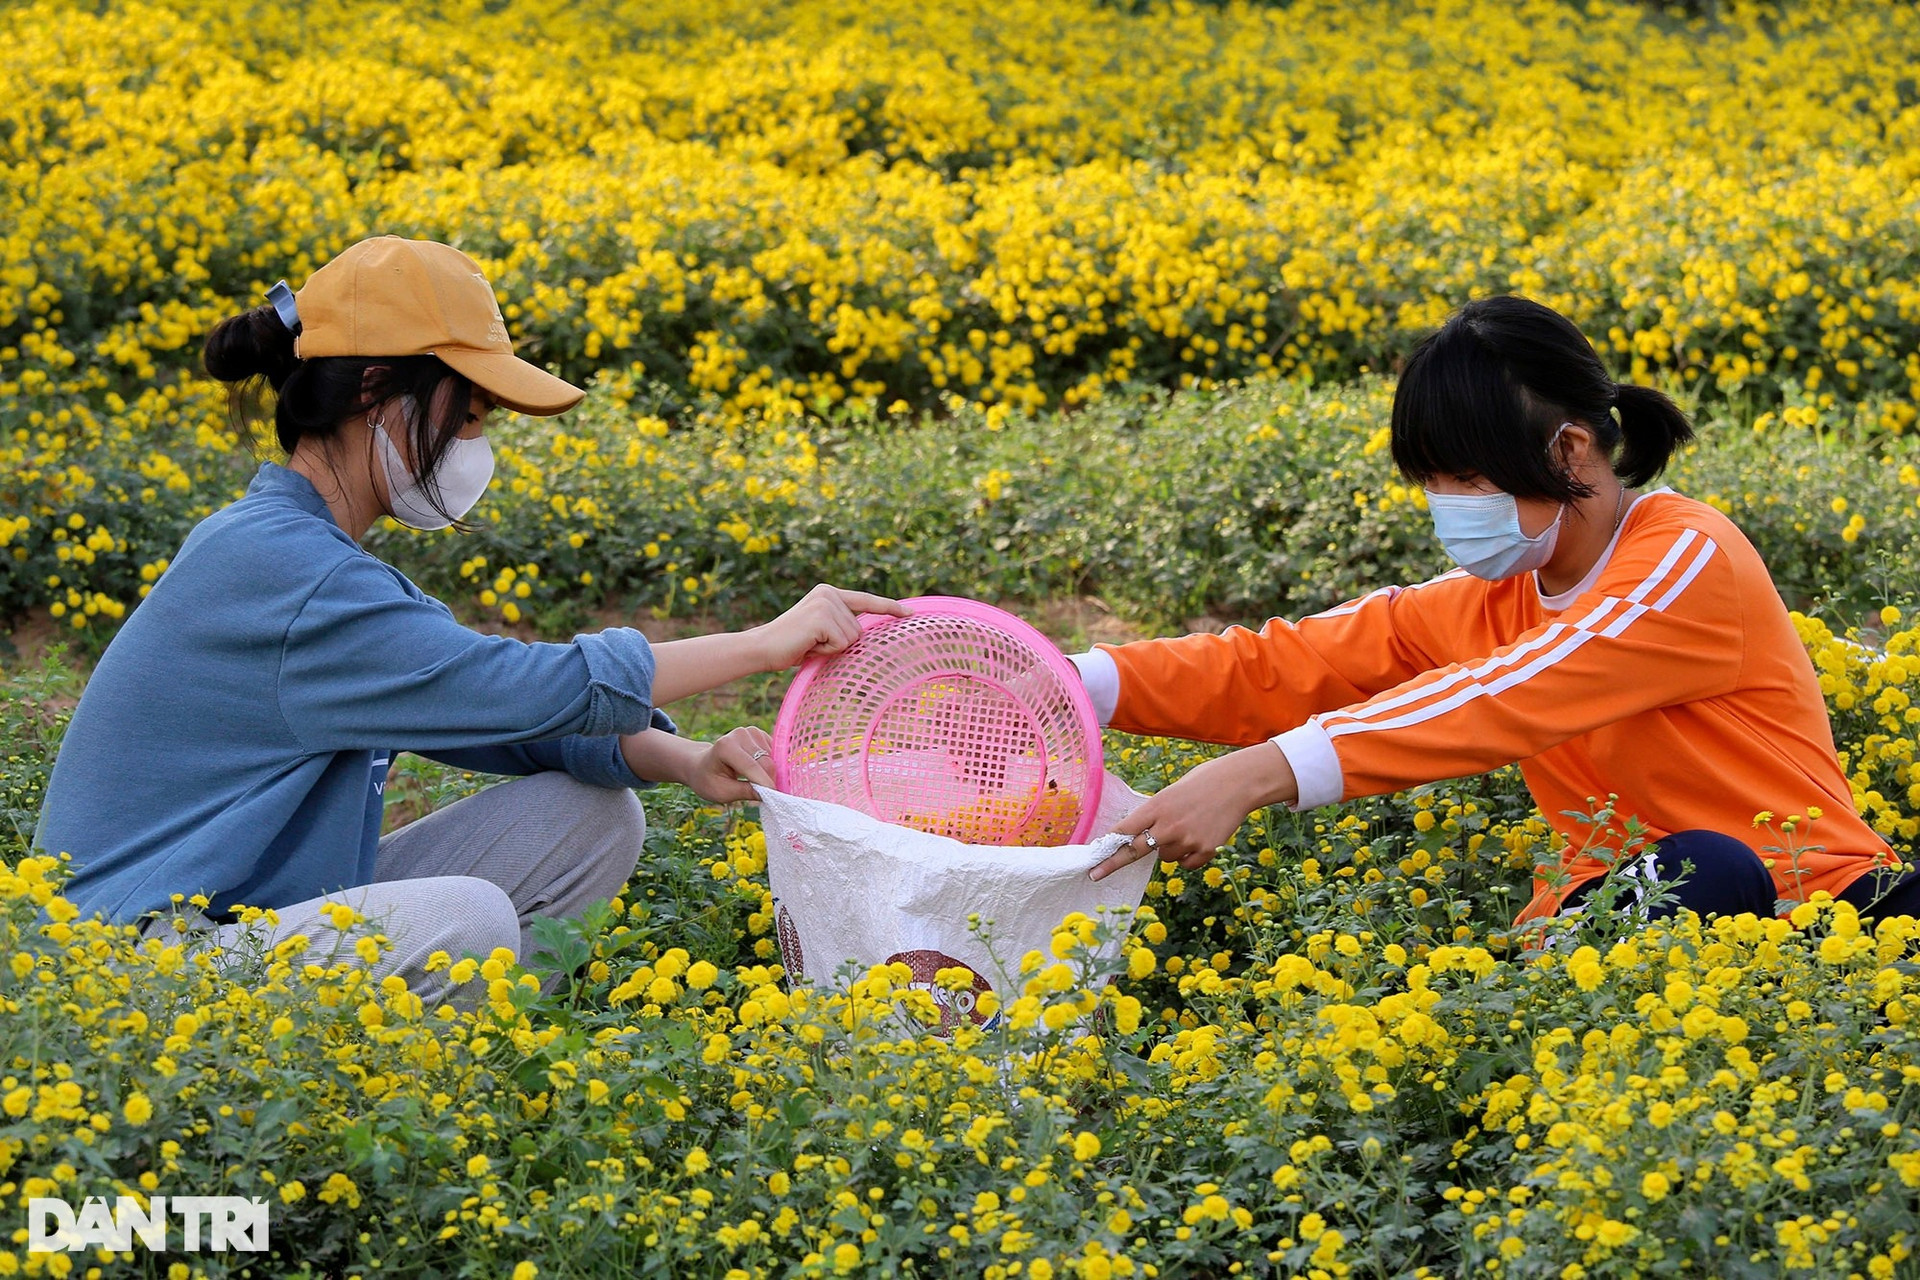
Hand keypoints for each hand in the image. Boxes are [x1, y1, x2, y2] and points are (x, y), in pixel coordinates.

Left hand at [681, 726, 775, 804]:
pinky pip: (774, 753)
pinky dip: (771, 766)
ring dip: (770, 774)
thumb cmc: (708, 780)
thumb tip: (769, 795)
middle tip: (768, 797)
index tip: (775, 798)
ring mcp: (750, 732)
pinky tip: (758, 772)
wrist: (700, 765)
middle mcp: (740, 734)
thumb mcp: (722, 792)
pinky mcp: (759, 734)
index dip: (765, 783)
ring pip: (772, 758)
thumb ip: (745, 792)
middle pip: (765, 761)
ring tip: (757, 784)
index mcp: (726, 747)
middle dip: (770, 780)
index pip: (751, 766)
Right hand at [754, 583, 909, 670]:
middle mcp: (829, 593)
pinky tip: (808, 646)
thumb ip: (841, 626)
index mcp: (829, 593)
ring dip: (832, 649)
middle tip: (814, 644)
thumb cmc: (792, 645)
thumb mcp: (821, 631)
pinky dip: (826, 651)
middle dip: (840, 644)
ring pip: (852, 638)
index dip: (889, 608)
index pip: (866, 600)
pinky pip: (842, 643)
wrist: (763, 648)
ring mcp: (826, 604)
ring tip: (810, 645)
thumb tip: (867, 636)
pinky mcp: (822, 617)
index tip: (909, 613)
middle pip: (860, 629)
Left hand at [1089, 743, 1297, 880]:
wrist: (1238, 784)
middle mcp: (1168, 825)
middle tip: (1096, 875)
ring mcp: (1186, 839)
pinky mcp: (1205, 850)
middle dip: (1113, 863)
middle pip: (1134, 851)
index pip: (1124, 830)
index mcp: (1157, 806)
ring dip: (1170, 849)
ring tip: (1187, 827)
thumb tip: (1139, 836)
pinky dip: (1190, 856)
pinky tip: (1201, 837)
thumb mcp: (1171, 793)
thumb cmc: (1202, 783)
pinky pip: (1186, 864)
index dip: (1107, 846)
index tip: (1092, 859)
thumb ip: (1155, 814)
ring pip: (1165, 858)